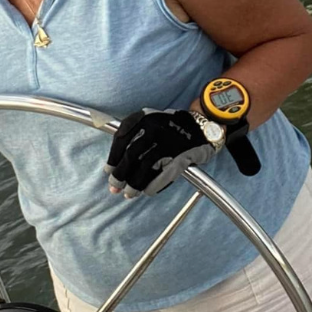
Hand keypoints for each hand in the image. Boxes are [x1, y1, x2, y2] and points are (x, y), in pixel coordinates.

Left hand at [103, 109, 219, 198]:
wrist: (203, 125)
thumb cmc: (172, 127)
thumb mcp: (151, 121)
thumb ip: (134, 134)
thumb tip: (115, 164)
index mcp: (145, 118)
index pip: (121, 138)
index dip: (112, 158)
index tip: (108, 170)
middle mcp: (156, 128)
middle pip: (131, 155)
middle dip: (120, 174)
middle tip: (114, 187)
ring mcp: (169, 142)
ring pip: (145, 166)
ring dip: (134, 183)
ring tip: (129, 194)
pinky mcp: (182, 155)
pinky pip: (164, 174)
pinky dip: (153, 185)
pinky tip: (147, 192)